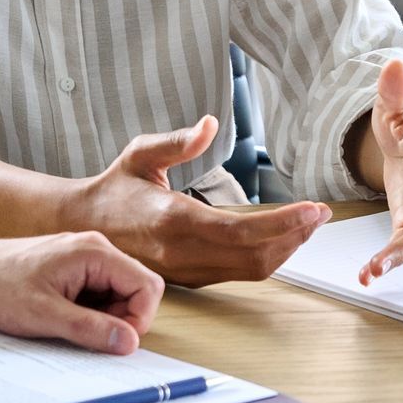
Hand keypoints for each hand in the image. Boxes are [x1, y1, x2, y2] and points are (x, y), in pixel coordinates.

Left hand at [0, 232, 164, 354]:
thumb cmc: (0, 286)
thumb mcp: (45, 315)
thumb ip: (90, 329)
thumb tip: (129, 342)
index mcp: (94, 253)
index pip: (147, 285)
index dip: (140, 318)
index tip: (118, 341)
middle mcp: (96, 249)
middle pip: (137, 289)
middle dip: (122, 319)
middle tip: (91, 335)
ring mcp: (86, 257)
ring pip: (120, 294)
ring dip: (105, 317)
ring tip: (70, 324)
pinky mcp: (77, 268)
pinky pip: (101, 293)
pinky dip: (92, 311)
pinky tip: (66, 316)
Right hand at [69, 115, 331, 286]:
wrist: (83, 228)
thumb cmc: (114, 188)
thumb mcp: (139, 154)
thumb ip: (175, 141)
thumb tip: (209, 125)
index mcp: (173, 220)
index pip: (241, 230)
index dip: (284, 223)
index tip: (314, 209)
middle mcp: (183, 252)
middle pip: (255, 256)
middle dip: (295, 236)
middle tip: (319, 214)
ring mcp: (187, 270)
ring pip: (251, 269)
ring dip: (285, 248)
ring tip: (306, 224)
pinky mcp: (190, 277)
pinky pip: (238, 272)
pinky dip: (266, 256)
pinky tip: (279, 236)